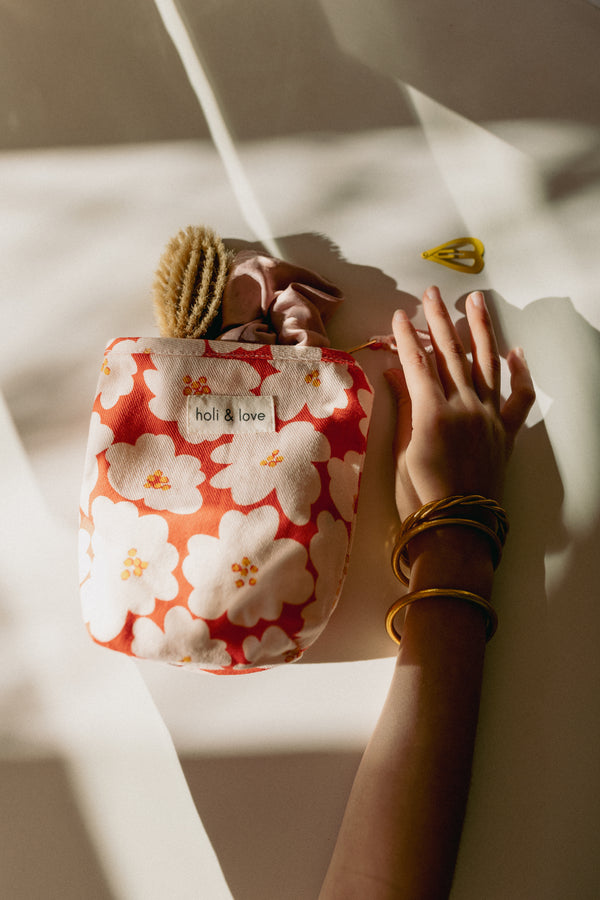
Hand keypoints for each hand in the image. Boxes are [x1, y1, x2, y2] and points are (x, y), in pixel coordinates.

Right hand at [385, 287, 534, 521]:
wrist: (457, 526)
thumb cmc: (420, 496)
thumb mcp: (402, 452)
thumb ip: (403, 409)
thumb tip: (395, 375)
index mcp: (432, 413)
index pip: (417, 363)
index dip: (406, 338)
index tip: (399, 316)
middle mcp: (464, 406)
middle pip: (451, 354)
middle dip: (439, 321)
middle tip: (432, 294)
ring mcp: (488, 417)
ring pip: (486, 364)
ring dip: (480, 330)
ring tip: (476, 301)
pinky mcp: (506, 432)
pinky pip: (518, 399)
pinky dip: (520, 375)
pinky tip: (516, 352)